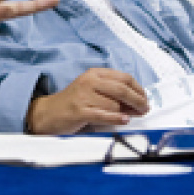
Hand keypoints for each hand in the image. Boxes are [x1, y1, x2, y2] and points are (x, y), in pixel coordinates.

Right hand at [26, 68, 148, 134]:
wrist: (48, 113)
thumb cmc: (74, 103)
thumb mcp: (93, 91)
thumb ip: (113, 94)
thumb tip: (138, 103)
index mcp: (94, 74)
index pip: (124, 78)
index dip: (138, 89)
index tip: (145, 99)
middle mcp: (89, 82)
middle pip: (122, 89)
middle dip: (138, 100)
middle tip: (145, 109)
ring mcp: (83, 96)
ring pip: (114, 104)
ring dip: (126, 112)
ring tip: (131, 117)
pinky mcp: (79, 111)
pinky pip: (103, 115)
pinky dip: (116, 118)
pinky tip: (124, 120)